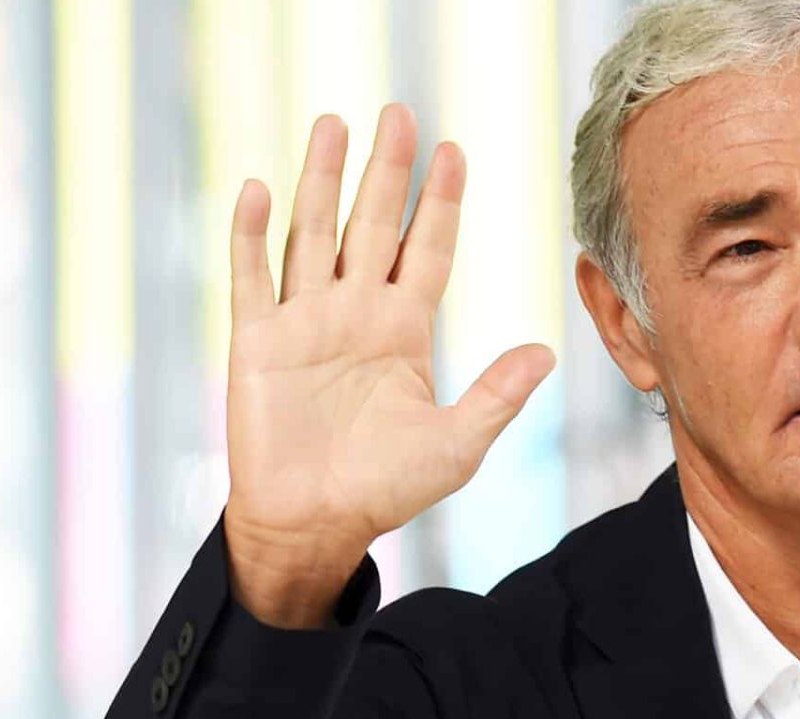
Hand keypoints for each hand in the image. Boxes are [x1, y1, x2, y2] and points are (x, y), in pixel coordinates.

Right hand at [223, 104, 555, 622]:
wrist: (317, 525)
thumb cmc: (386, 489)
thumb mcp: (458, 443)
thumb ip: (498, 393)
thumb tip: (547, 351)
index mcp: (404, 330)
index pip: (427, 249)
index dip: (440, 202)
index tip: (455, 151)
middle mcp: (355, 313)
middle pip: (373, 223)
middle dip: (387, 170)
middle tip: (399, 112)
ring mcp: (305, 322)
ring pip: (313, 233)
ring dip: (321, 180)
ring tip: (333, 124)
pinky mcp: (258, 342)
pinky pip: (253, 277)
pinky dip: (252, 234)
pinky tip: (259, 188)